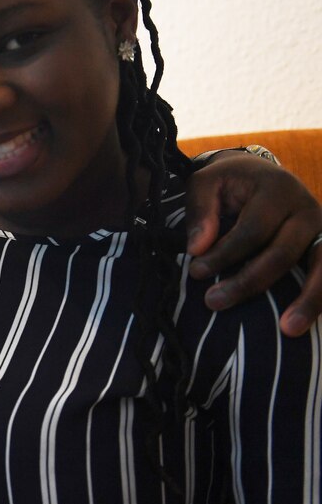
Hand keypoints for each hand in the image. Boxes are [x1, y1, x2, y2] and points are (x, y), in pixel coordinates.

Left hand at [184, 150, 321, 335]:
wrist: (262, 173)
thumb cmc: (230, 182)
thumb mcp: (207, 183)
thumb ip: (200, 211)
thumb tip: (197, 248)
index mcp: (277, 189)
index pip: (251, 231)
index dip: (223, 255)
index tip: (195, 272)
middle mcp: (307, 208)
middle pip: (282, 253)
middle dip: (248, 282)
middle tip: (213, 302)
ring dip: (307, 301)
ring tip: (288, 330)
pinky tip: (309, 322)